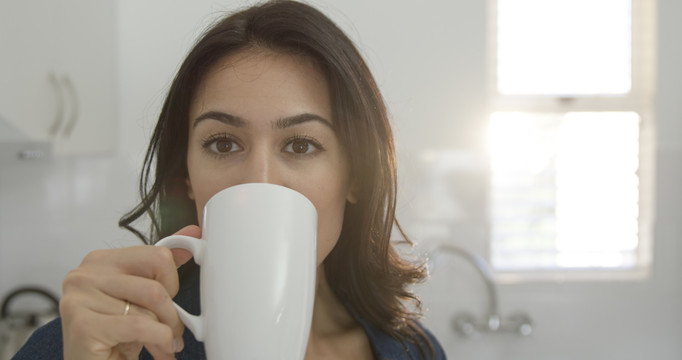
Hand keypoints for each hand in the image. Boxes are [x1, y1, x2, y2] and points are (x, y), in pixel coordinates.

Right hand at [60, 225, 199, 359]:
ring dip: (165, 332)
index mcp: (100, 261)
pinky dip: (158, 340)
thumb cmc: (114, 337)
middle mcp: (84, 274)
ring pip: (149, 306)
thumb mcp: (140, 297)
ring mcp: (79, 298)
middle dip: (170, 314)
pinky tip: (157, 350)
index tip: (168, 302)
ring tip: (160, 344)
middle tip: (171, 331)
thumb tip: (192, 232)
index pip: (157, 256)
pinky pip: (139, 325)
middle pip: (155, 284)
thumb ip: (161, 265)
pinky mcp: (82, 324)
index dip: (171, 284)